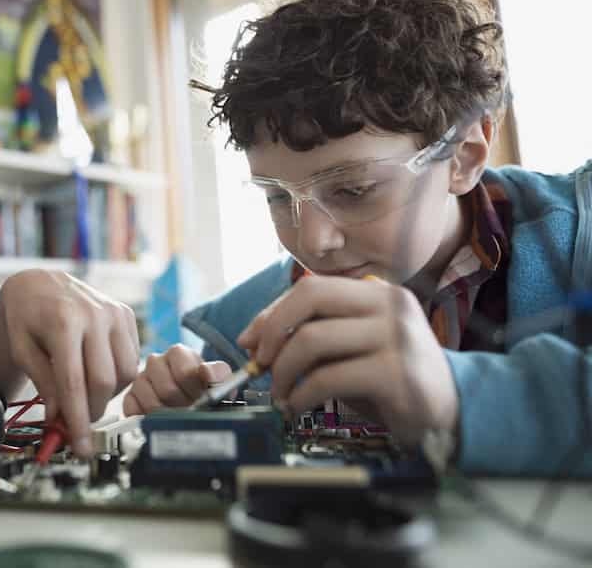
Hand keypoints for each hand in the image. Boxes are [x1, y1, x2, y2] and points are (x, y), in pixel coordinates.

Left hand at [0, 270, 139, 456]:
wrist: (40, 282)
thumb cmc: (26, 315)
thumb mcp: (22, 349)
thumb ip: (43, 383)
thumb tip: (61, 418)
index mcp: (63, 321)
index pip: (74, 382)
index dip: (77, 419)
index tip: (80, 446)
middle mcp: (94, 314)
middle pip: (103, 381)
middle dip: (92, 411)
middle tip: (78, 423)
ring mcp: (114, 312)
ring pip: (125, 373)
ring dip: (107, 395)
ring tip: (84, 394)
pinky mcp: (126, 314)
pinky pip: (132, 359)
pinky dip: (118, 377)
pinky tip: (97, 373)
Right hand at [123, 344, 231, 415]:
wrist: (194, 403)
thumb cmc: (205, 390)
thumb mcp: (219, 380)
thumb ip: (217, 373)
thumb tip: (205, 371)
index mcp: (177, 353)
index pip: (183, 373)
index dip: (194, 390)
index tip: (201, 396)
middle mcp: (155, 362)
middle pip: (167, 390)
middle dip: (182, 405)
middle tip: (190, 407)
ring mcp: (140, 379)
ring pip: (150, 403)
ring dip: (167, 415)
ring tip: (177, 413)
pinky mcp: (129, 397)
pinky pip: (134, 411)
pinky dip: (148, 419)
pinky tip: (159, 418)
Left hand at [237, 275, 458, 443]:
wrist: (451, 413)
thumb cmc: (393, 380)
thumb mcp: (352, 348)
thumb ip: (314, 335)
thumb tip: (255, 339)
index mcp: (377, 292)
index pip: (311, 287)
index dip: (272, 313)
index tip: (250, 341)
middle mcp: (389, 306)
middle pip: (310, 299)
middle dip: (272, 332)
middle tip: (260, 364)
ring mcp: (396, 337)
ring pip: (312, 340)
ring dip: (283, 371)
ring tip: (281, 394)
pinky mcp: (397, 373)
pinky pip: (328, 378)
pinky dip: (301, 395)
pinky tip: (298, 407)